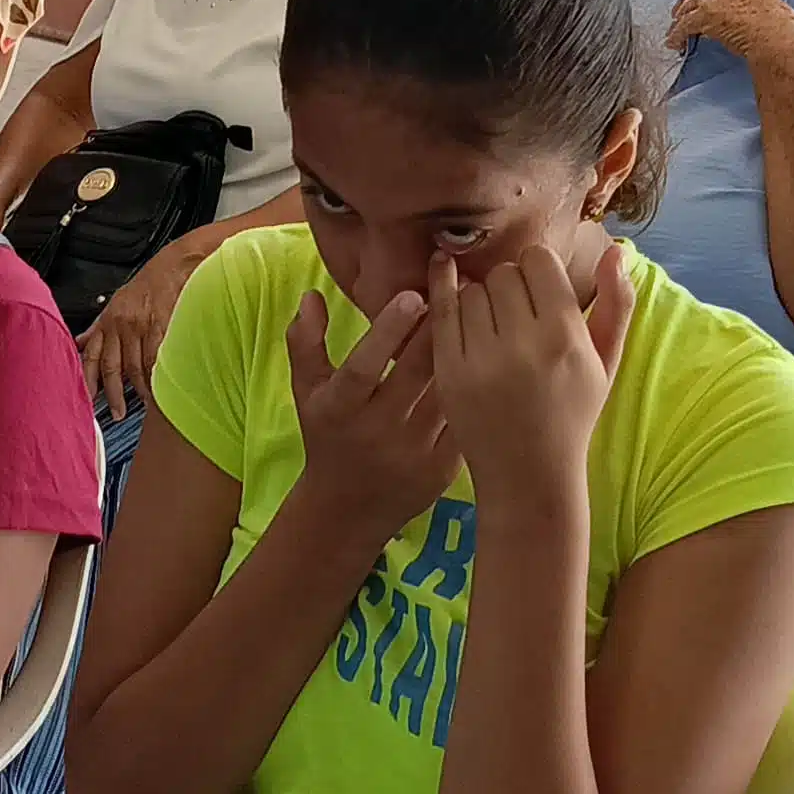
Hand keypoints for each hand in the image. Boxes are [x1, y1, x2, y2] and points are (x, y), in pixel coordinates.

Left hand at [81, 240, 202, 415]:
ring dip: (140, 390)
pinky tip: (160, 388)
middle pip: (112, 367)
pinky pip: (155, 357)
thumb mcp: (115, 305)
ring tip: (145, 405)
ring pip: (135, 366)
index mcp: (107, 322)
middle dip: (113, 394)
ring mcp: (139, 326)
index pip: (91, 357)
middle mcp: (119, 325)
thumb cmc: (146, 286)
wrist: (174, 266)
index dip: (87, 381)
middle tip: (117, 413)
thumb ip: (98, 328)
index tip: (87, 402)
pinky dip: (157, 376)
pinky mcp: (159, 326)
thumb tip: (79, 343)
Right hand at [284, 284, 455, 539]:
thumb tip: (312, 296)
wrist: (349, 509)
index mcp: (341, 409)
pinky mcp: (443, 469)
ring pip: (448, 391)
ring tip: (480, 314)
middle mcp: (377, 431)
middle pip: (416, 371)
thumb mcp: (307, 393)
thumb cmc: (328, 436)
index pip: (363, 366)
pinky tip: (488, 361)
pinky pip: (465, 417)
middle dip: (441, 326)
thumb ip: (304, 343)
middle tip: (460, 285)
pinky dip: (477, 389)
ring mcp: (414, 452)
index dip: (387, 330)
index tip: (412, 294)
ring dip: (465, 352)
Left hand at [431, 244, 629, 511]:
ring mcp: (482, 359)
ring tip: (492, 327)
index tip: (538, 291)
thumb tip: (616, 249)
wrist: (528, 475)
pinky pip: (441, 311)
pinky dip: (443, 290)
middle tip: (514, 314)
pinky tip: (443, 272)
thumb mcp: (605, 362)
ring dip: (480, 299)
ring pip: (472, 290)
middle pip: (503, 273)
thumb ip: (616, 304)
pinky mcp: (449, 372)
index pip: (538, 261)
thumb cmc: (572, 413)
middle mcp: (524, 344)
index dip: (537, 270)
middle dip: (508, 285)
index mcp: (565, 337)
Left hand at [666, 0, 793, 70]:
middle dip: (686, 1)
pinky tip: (674, 44)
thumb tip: (739, 27)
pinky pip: (684, 25)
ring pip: (688, 6)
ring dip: (678, 20)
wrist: (780, 39)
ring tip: (673, 32)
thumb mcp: (768, 16)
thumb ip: (752, 15)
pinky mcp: (706, 14)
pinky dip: (676, 35)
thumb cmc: (782, 35)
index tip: (702, 5)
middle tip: (678, 14)